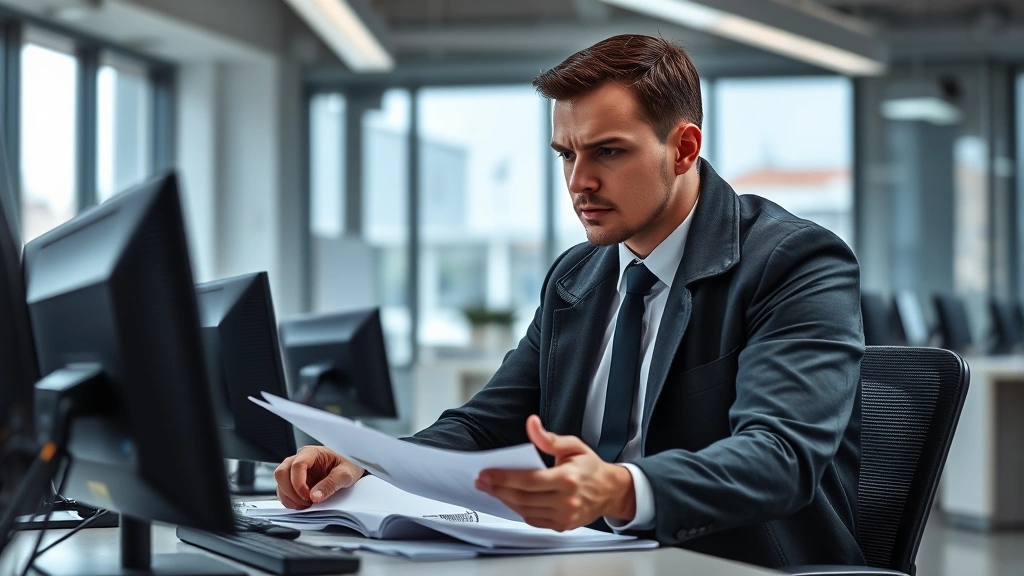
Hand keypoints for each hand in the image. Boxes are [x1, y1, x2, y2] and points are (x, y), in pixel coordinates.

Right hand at [273, 446, 363, 508]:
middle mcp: (299, 459)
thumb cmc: (348, 466)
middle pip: (281, 473)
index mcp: (312, 453)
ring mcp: (294, 471)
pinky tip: (302, 504)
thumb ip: (331, 484)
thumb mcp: (346, 474)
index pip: (297, 465)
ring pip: (280, 483)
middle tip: (306, 502)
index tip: (308, 497)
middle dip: (291, 491)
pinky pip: (283, 491)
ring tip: (306, 505)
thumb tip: (315, 496)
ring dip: (289, 497)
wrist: (350, 469)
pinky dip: (289, 501)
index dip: (298, 483)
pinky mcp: (293, 482)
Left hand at [475, 415, 635, 531]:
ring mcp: (564, 516)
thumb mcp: (573, 445)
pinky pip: (533, 520)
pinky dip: (518, 510)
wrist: (611, 491)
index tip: (486, 474)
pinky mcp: (562, 525)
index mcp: (568, 478)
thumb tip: (532, 424)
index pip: (529, 480)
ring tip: (491, 489)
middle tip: (482, 482)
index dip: (504, 478)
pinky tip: (509, 499)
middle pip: (523, 498)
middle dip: (498, 489)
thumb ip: (549, 438)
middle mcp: (566, 500)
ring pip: (525, 511)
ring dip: (505, 500)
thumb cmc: (591, 467)